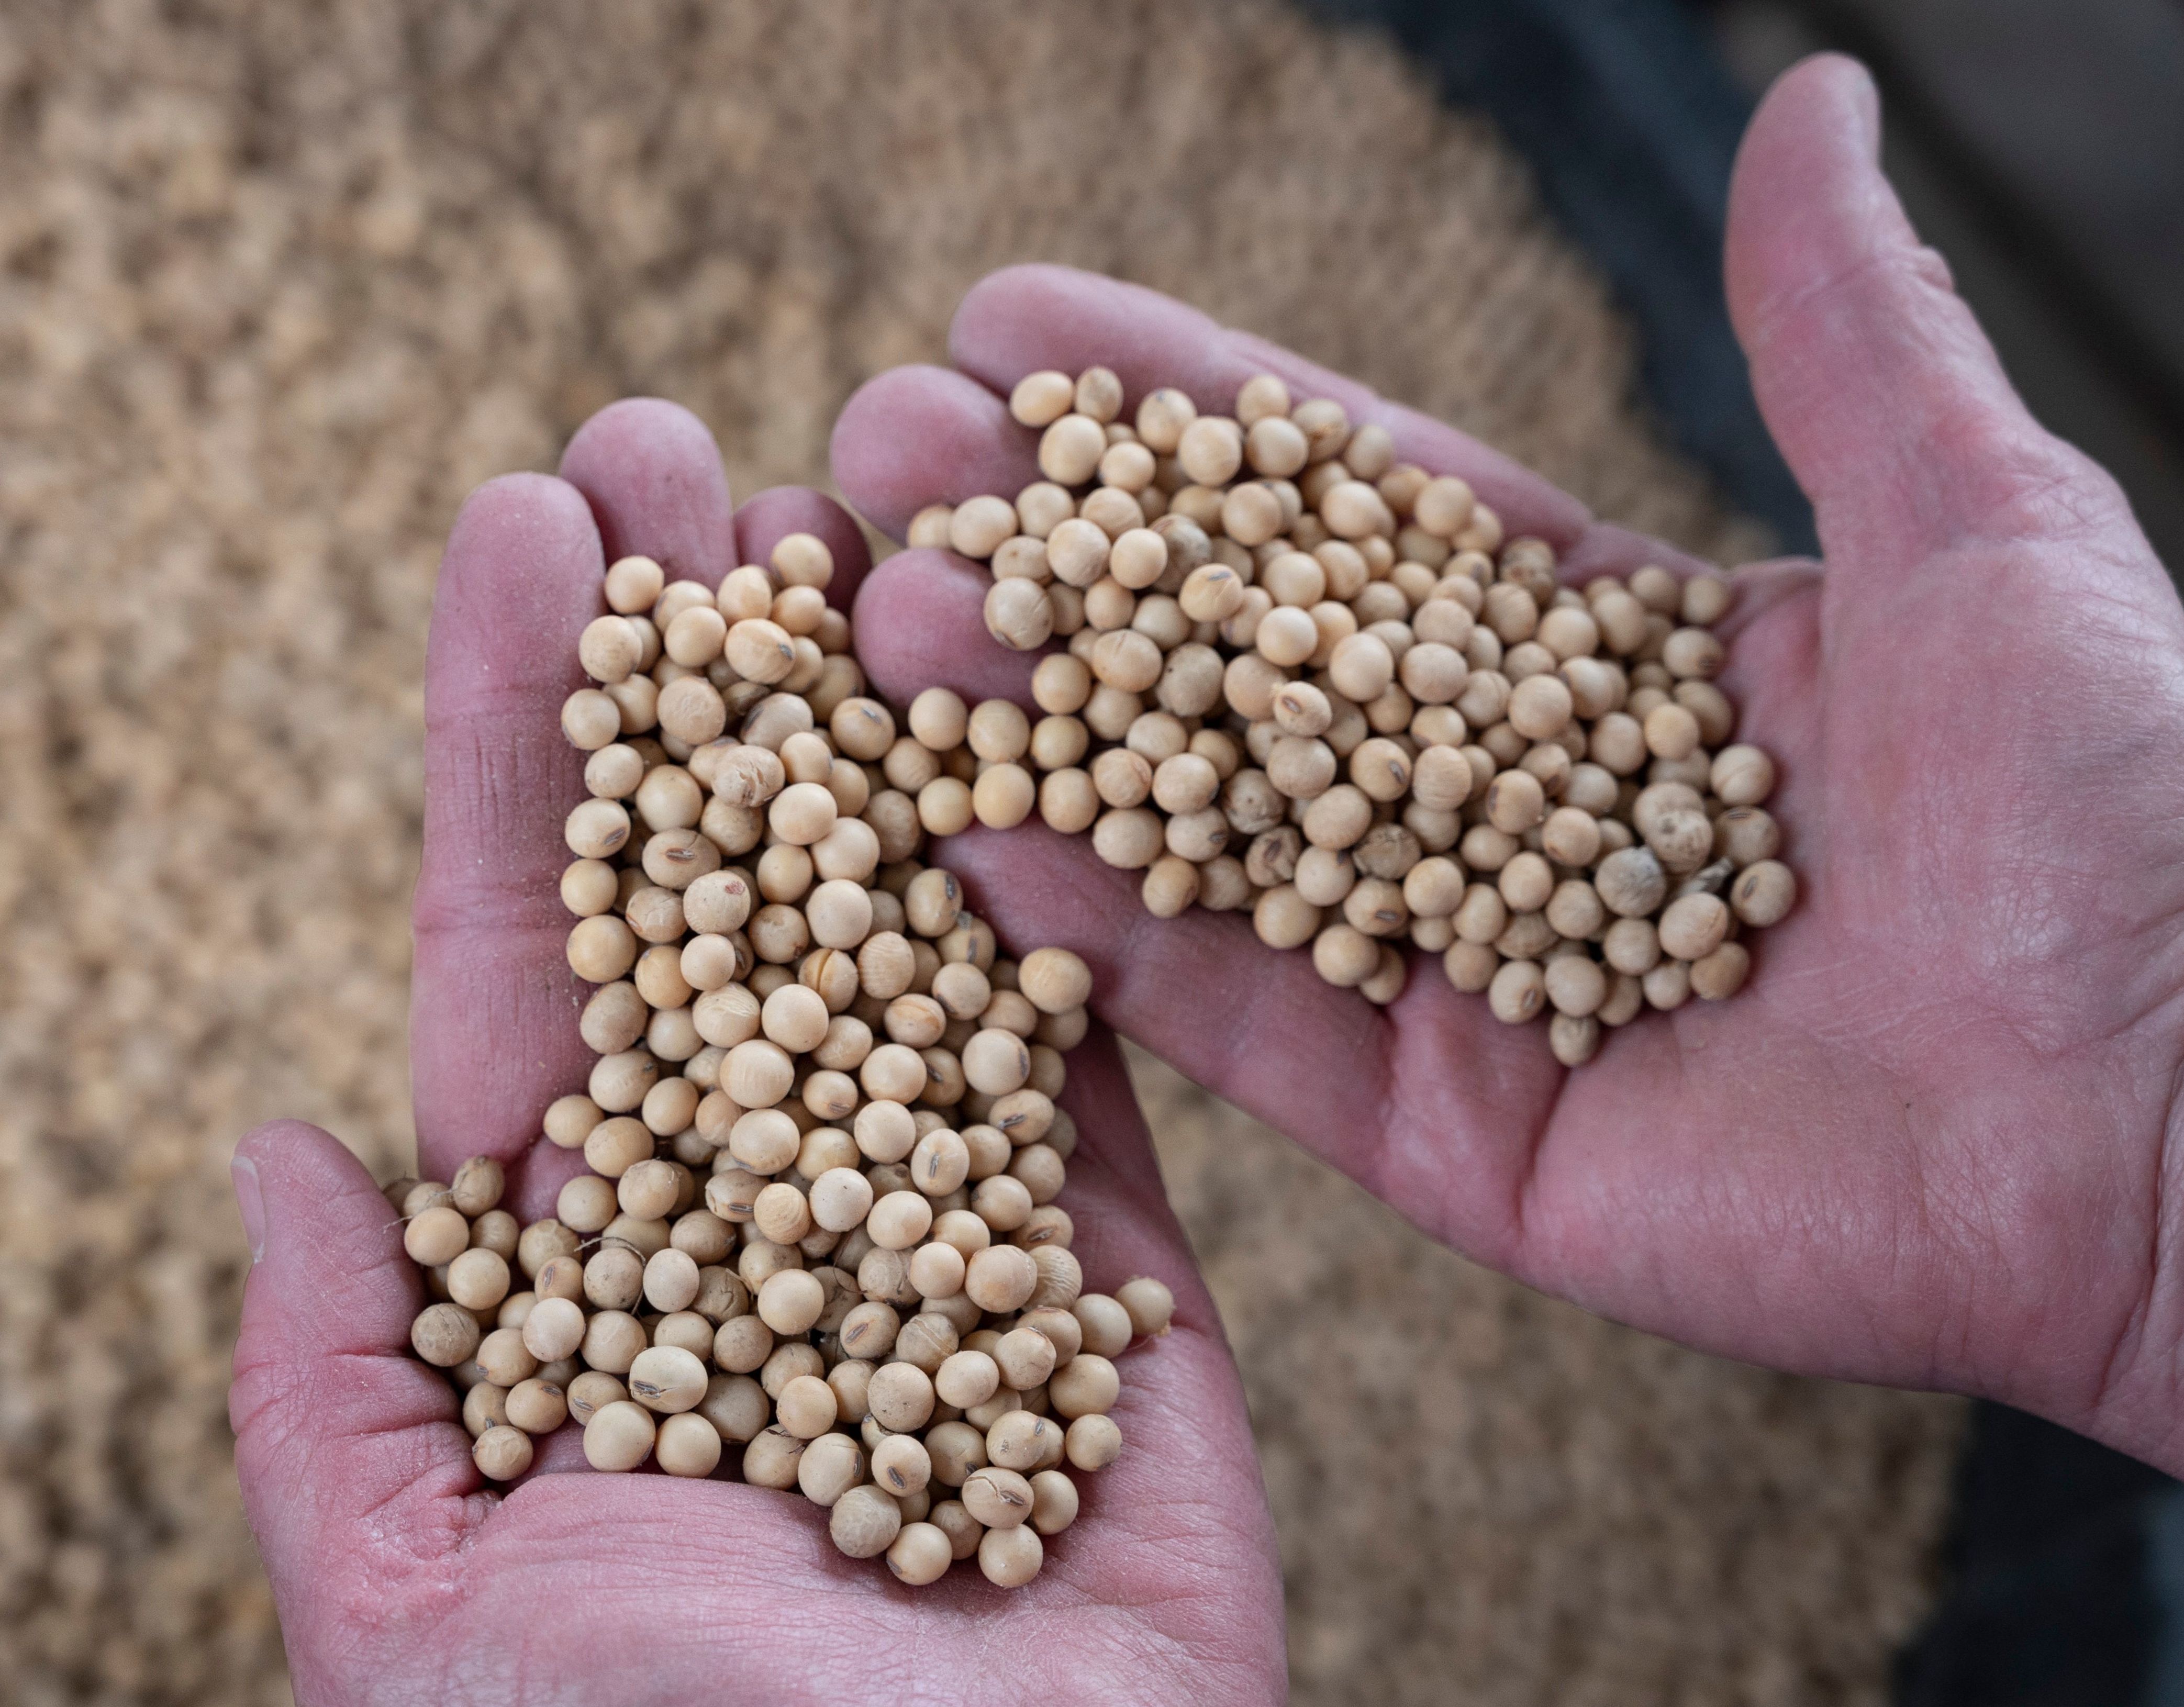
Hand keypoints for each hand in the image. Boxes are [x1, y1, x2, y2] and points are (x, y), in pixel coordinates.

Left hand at [228, 413, 1283, 1703]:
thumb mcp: (414, 1614)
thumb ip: (341, 1396)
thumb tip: (289, 1155)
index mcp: (587, 1280)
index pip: (539, 959)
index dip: (533, 743)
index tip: (528, 532)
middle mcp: (763, 1223)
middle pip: (723, 896)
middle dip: (698, 673)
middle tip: (682, 447)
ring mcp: (951, 1234)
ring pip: (907, 933)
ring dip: (874, 725)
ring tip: (845, 508)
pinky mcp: (1124, 1283)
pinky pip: (1089, 1063)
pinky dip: (1057, 896)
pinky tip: (1014, 711)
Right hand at [831, 55, 2183, 1510]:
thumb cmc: (2115, 799)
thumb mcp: (1977, 513)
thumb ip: (1840, 328)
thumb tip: (1810, 101)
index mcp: (1605, 663)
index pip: (1349, 517)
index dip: (1182, 424)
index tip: (1014, 332)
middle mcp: (1506, 815)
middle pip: (1236, 670)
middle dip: (1053, 565)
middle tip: (878, 466)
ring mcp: (1466, 980)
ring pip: (1207, 840)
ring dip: (1031, 733)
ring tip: (867, 624)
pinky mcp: (1454, 1138)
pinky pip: (1253, 1028)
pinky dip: (1114, 939)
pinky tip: (969, 833)